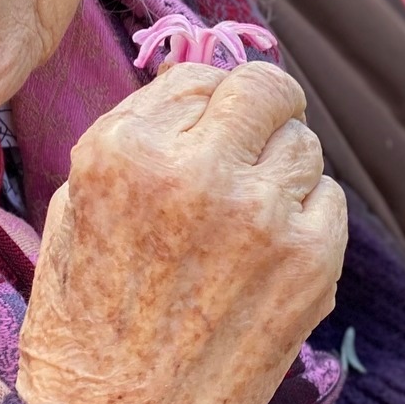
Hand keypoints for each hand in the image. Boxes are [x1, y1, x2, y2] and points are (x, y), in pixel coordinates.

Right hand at [16, 61, 347, 403]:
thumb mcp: (74, 211)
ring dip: (280, 169)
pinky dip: (306, 217)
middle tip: (251, 140)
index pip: (199, 76)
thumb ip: (133, 139)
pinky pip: (330, 198)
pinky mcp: (309, 259)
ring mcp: (259, 214)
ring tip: (247, 217)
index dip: (206, 103)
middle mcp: (195, 171)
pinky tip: (267, 255)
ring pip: (303, 142)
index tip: (206, 128)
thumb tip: (191, 86)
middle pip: (265, 88)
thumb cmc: (86, 326)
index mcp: (124, 152)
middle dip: (261, 108)